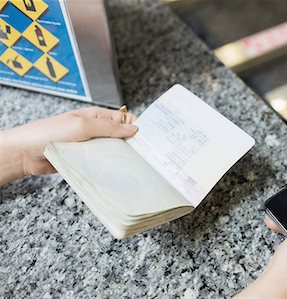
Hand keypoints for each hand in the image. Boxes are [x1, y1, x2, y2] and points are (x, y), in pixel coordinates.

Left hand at [0, 107, 137, 185]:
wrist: (26, 153)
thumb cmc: (50, 133)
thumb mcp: (83, 126)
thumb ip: (109, 128)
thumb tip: (133, 128)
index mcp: (97, 117)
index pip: (124, 119)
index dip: (136, 126)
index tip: (148, 137)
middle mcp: (96, 131)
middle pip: (121, 136)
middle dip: (132, 143)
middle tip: (147, 154)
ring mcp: (91, 146)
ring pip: (113, 151)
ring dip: (121, 156)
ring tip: (137, 164)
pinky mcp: (86, 160)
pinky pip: (102, 163)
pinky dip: (110, 166)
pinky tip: (120, 172)